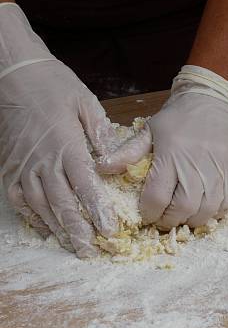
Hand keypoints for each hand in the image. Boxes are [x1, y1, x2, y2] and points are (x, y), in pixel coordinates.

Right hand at [0, 3, 118, 256]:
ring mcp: (23, 166)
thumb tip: (117, 159)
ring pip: (40, 206)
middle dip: (78, 231)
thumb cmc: (54, 86)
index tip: (109, 230)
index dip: (96, 211)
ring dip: (58, 230)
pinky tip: (45, 229)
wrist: (14, 75)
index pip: (84, 186)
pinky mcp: (9, 167)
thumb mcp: (86, 103)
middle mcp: (43, 161)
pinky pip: (19, 199)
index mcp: (66, 146)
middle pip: (61, 204)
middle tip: (93, 252)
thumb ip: (101, 133)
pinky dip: (32, 217)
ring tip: (73, 248)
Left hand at [97, 66, 227, 229]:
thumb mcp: (149, 130)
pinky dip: (217, 211)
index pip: (157, 198)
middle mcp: (197, 165)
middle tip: (165, 218)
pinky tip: (207, 205)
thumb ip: (127, 152)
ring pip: (208, 211)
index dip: (149, 213)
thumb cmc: (179, 117)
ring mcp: (222, 169)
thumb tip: (101, 168)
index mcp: (171, 155)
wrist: (215, 100)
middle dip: (171, 220)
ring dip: (194, 218)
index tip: (147, 214)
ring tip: (185, 213)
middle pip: (184, 209)